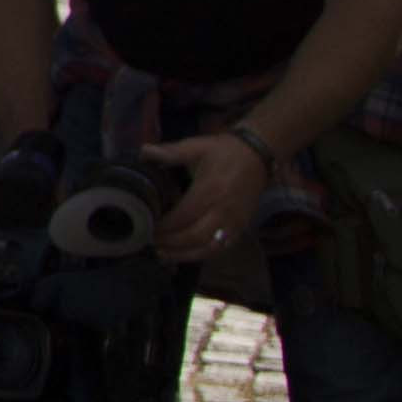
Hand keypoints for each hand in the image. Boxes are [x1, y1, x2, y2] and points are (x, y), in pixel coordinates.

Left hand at [148, 130, 275, 265]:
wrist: (258, 156)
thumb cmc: (225, 151)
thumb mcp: (197, 147)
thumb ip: (170, 152)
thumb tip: (143, 151)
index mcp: (210, 191)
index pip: (183, 217)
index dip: (163, 227)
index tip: (146, 228)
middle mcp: (223, 211)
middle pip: (194, 236)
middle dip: (170, 243)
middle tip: (149, 243)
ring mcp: (235, 222)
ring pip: (209, 248)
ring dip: (185, 254)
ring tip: (163, 254)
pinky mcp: (241, 227)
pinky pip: (222, 248)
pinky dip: (203, 254)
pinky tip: (186, 254)